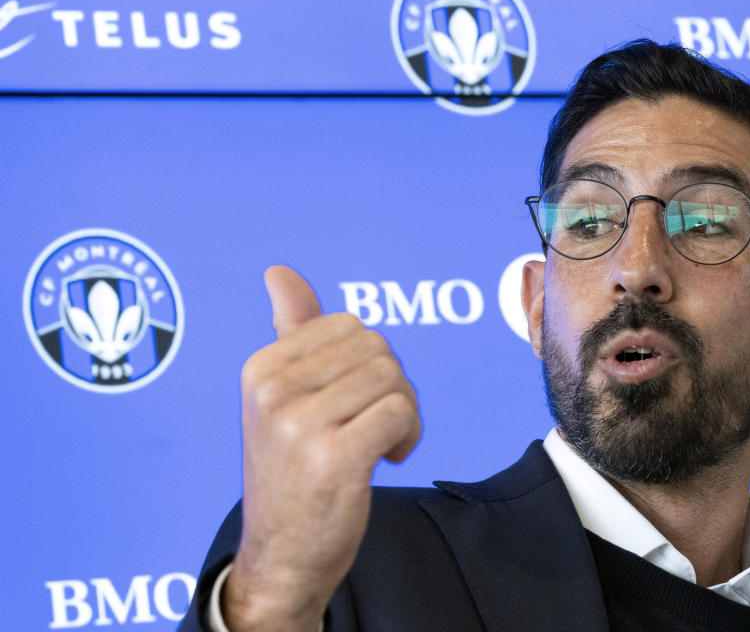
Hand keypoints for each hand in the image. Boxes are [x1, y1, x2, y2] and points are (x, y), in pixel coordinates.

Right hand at [222, 265, 420, 630]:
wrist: (281, 557)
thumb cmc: (291, 473)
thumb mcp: (281, 400)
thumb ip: (289, 331)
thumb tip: (280, 271)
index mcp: (261, 369)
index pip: (348, 325)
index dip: (368, 361)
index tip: (354, 400)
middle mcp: (274, 390)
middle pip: (376, 347)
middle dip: (391, 385)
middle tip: (375, 424)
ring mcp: (301, 423)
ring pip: (393, 379)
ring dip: (403, 413)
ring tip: (381, 443)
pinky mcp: (334, 456)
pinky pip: (400, 412)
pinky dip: (408, 434)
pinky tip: (387, 458)